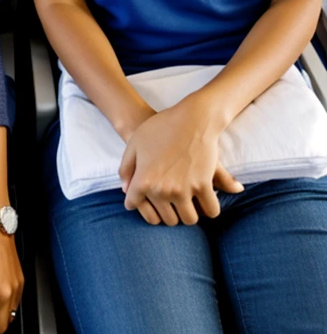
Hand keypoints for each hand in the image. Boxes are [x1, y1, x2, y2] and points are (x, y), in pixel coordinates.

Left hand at [119, 98, 243, 225]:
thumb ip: (126, 169)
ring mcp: (184, 190)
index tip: (144, 199)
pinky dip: (209, 209)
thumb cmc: (160, 128)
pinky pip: (210, 210)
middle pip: (165, 219)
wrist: (191, 117)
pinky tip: (205, 201)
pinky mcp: (204, 185)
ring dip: (188, 214)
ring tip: (188, 204)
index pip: (133, 205)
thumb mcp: (134, 144)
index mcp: (142, 181)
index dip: (137, 202)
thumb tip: (126, 191)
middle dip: (167, 213)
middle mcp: (162, 190)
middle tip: (171, 204)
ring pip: (189, 219)